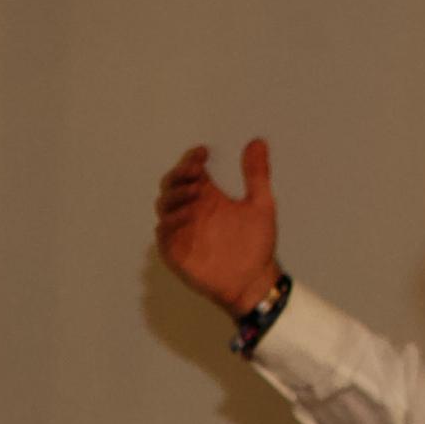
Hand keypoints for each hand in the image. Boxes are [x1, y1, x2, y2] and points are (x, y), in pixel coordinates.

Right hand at [156, 140, 281, 315]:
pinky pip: (163, 231)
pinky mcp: (175, 249)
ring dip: (176, 194)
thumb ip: (257, 174)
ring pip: (164, 204)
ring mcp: (181, 229)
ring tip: (195, 193)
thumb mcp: (261, 204)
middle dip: (180, 173)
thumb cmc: (256, 245)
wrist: (251, 280)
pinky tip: (187, 216)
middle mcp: (192, 209)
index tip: (203, 153)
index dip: (192, 158)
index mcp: (209, 196)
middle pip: (172, 183)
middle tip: (197, 171)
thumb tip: (258, 142)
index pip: (192, 170)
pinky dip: (171, 221)